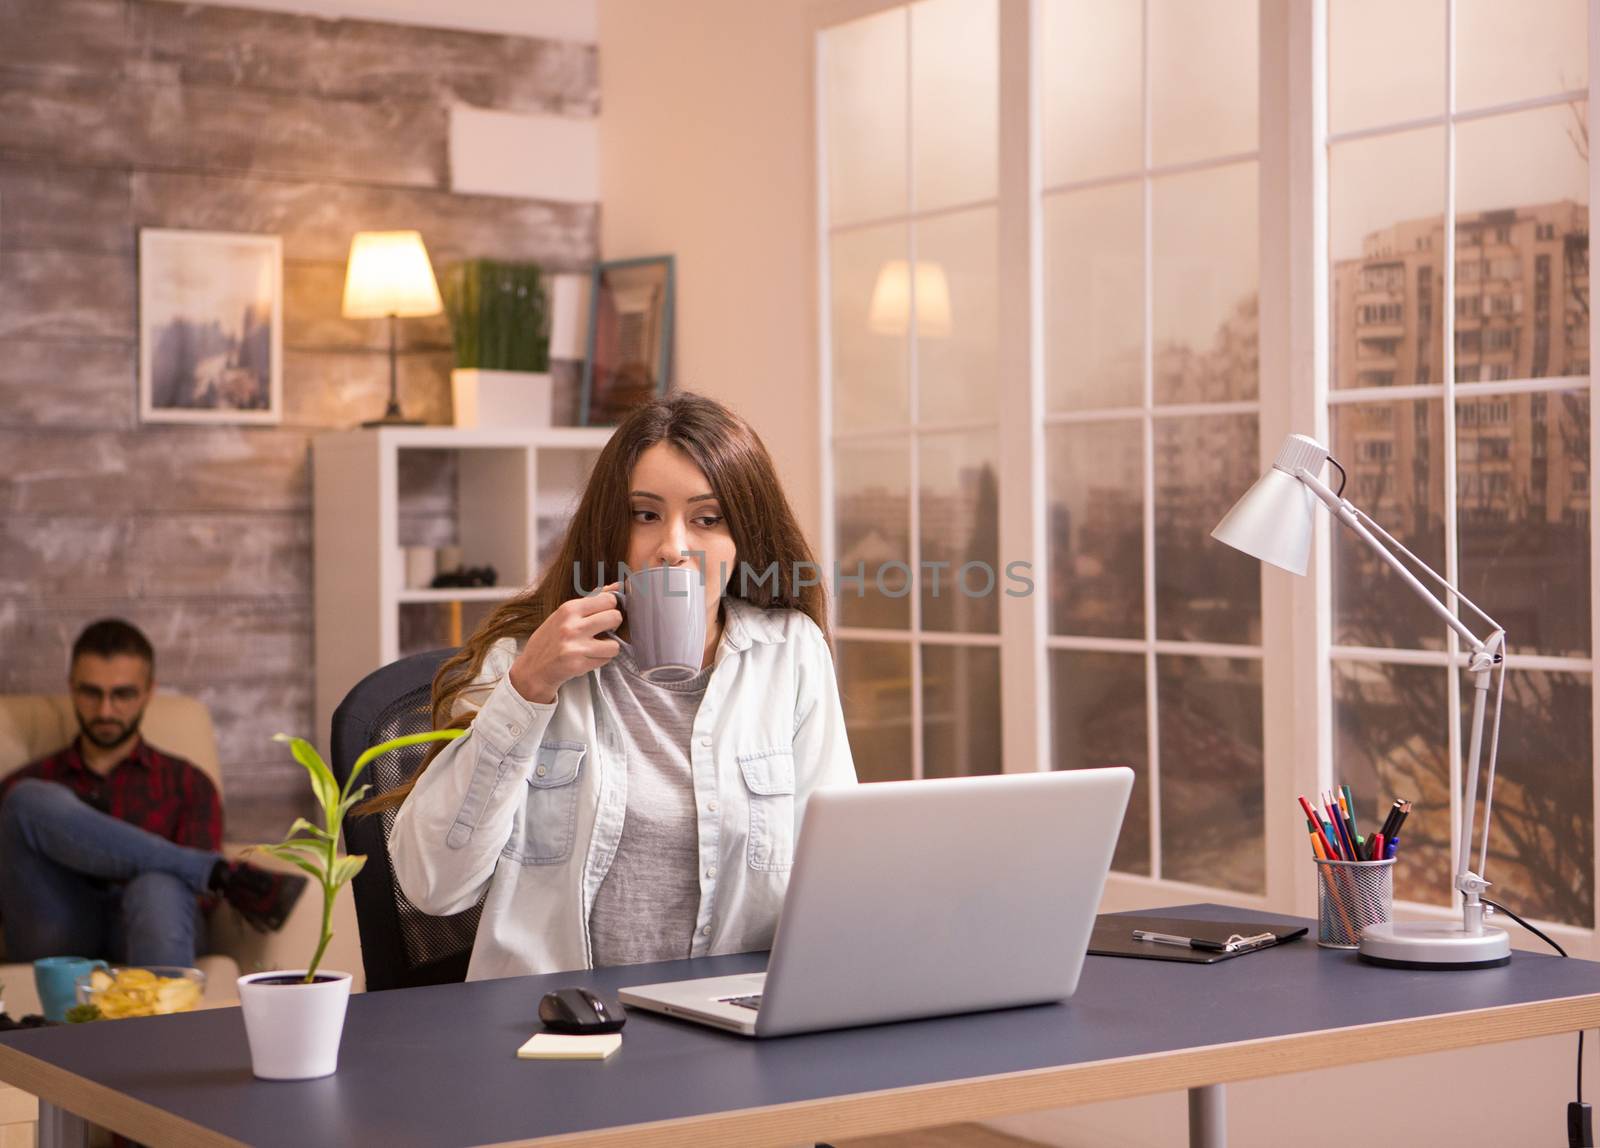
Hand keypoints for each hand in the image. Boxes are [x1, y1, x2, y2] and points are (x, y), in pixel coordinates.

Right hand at [508, 586, 621, 702]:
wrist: (532, 670)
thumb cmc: (550, 640)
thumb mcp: (564, 615)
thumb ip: (591, 600)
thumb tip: (617, 586)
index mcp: (568, 609)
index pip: (609, 599)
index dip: (611, 608)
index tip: (604, 615)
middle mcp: (571, 626)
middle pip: (615, 617)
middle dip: (614, 626)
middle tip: (604, 631)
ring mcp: (575, 646)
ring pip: (615, 644)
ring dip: (609, 648)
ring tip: (596, 648)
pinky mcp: (578, 665)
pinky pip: (605, 660)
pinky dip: (600, 660)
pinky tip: (588, 658)